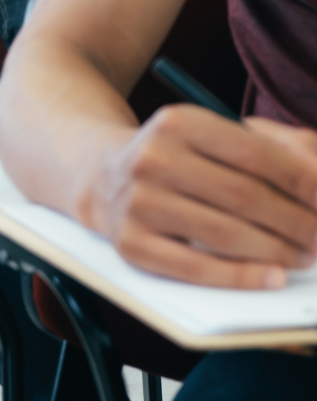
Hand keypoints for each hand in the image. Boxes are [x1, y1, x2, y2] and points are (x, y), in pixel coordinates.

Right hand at [84, 105, 316, 288]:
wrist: (103, 177)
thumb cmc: (177, 158)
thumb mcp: (213, 134)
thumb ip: (274, 146)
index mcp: (179, 122)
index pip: (258, 155)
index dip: (305, 183)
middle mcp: (153, 159)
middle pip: (245, 197)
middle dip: (298, 222)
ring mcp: (138, 202)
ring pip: (225, 234)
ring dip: (278, 251)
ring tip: (302, 256)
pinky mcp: (130, 242)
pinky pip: (196, 267)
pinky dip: (241, 277)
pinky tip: (271, 276)